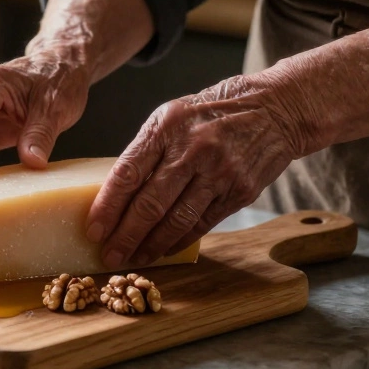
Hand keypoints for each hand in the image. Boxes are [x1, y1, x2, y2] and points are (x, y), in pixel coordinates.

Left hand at [85, 75, 309, 266]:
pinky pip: (203, 223)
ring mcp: (219, 172)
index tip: (93, 229)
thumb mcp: (173, 116)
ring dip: (152, 245)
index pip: (128, 173)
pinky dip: (180, 241)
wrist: (275, 109)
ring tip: (135, 259)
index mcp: (167, 126)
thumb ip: (147, 150)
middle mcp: (193, 149)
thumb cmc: (213, 112)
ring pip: (177, 220)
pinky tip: (164, 250)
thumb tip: (116, 192)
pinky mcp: (240, 191)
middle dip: (125, 235)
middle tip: (109, 256)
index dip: (107, 206)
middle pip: (150, 203)